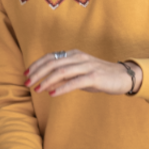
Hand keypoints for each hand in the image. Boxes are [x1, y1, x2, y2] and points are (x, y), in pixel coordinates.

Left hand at [25, 50, 140, 96]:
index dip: (36, 65)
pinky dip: (61, 88)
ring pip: (61, 71)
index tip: (26, 74)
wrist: (123, 77)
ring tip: (36, 90)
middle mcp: (79, 57)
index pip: (50, 57)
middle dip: (37, 73)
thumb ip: (64, 77)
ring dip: (46, 81)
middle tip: (26, 83)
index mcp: (74, 54)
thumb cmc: (99, 76)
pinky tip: (52, 93)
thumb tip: (46, 84)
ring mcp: (87, 66)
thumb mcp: (79, 75)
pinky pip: (75, 82)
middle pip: (53, 63)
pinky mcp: (94, 77)